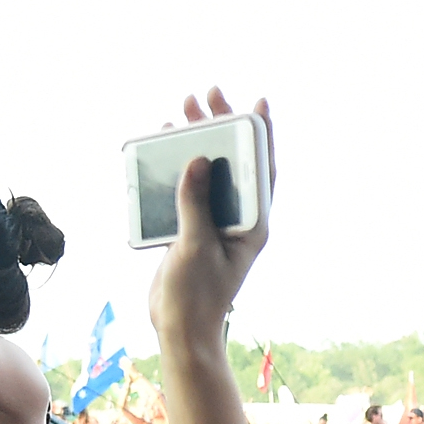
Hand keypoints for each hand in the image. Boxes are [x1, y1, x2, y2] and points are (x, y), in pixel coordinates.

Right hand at [145, 88, 278, 344]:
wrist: (179, 329)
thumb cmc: (197, 295)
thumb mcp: (196, 246)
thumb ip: (196, 204)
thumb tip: (199, 160)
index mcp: (253, 223)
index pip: (263, 170)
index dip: (262, 135)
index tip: (258, 103)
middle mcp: (237, 219)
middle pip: (233, 162)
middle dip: (220, 127)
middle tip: (207, 94)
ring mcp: (213, 223)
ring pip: (207, 173)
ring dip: (194, 143)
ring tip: (179, 113)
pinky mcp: (189, 229)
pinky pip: (185, 190)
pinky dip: (174, 169)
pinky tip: (161, 149)